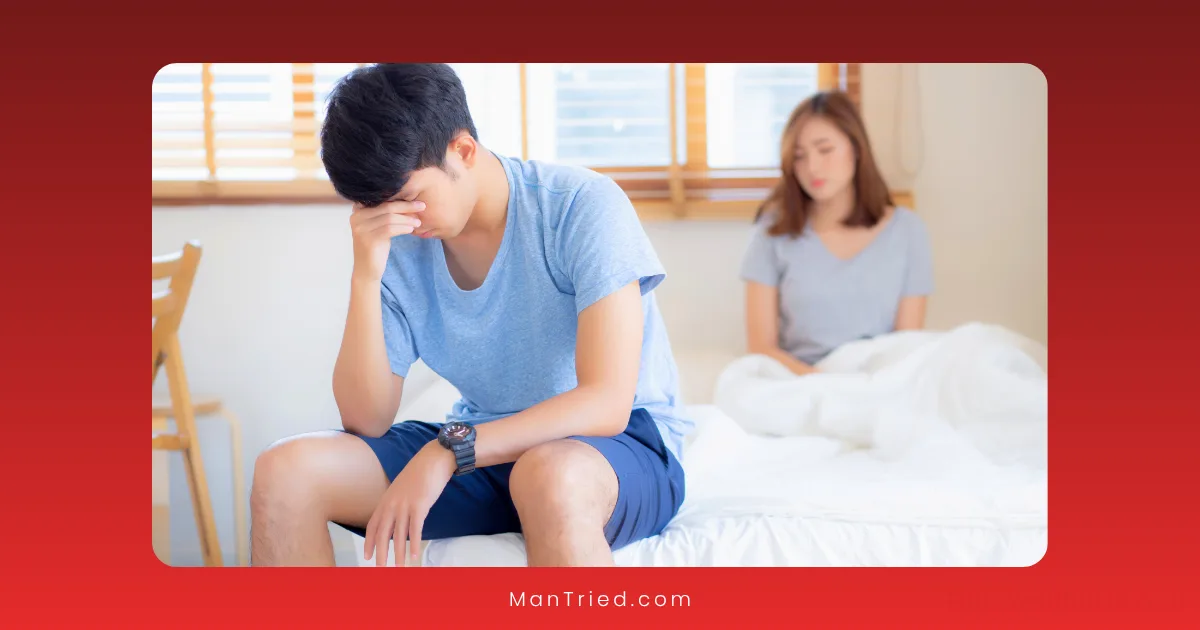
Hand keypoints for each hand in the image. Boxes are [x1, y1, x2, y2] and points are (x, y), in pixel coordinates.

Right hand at [349, 200, 425, 282]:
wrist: (366, 270)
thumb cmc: (376, 248)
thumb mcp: (379, 228)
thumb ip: (386, 214)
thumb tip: (409, 201)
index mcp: (358, 211)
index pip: (382, 200)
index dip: (400, 200)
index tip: (416, 201)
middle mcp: (356, 218)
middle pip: (386, 207)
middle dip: (406, 206)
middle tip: (422, 206)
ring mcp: (361, 229)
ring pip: (389, 218)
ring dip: (407, 219)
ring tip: (418, 222)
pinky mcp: (368, 240)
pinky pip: (389, 229)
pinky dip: (402, 228)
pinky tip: (411, 230)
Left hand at [364, 440, 454, 565]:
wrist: (432, 459)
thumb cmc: (419, 474)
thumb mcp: (401, 489)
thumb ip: (396, 503)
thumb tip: (397, 518)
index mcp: (386, 501)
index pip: (373, 526)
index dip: (370, 542)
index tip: (367, 556)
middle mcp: (392, 504)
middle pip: (383, 534)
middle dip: (381, 553)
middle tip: (380, 569)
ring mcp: (405, 505)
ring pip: (399, 535)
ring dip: (398, 553)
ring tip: (399, 567)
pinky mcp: (419, 506)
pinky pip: (415, 529)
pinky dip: (415, 544)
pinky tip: (415, 555)